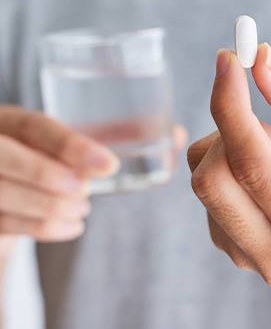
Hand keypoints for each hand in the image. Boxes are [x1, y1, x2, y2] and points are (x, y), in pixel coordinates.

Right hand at [0, 106, 186, 246]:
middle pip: (8, 160)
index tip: (108, 165)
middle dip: (49, 179)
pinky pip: (6, 225)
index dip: (70, 145)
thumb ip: (112, 133)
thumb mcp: (70, 137)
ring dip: (49, 208)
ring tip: (80, 209)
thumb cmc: (50, 151)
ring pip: (5, 196)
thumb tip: (176, 134)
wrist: (4, 176)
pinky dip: (42, 229)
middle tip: (84, 193)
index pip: (34, 126)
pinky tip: (71, 227)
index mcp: (11, 119)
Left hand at [188, 45, 270, 297]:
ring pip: (203, 177)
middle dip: (234, 129)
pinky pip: (206, 185)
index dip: (232, 106)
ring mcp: (244, 257)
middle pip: (212, 178)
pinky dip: (229, 161)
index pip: (252, 165)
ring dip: (234, 145)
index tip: (227, 58)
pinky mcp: (227, 245)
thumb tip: (260, 61)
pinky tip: (268, 174)